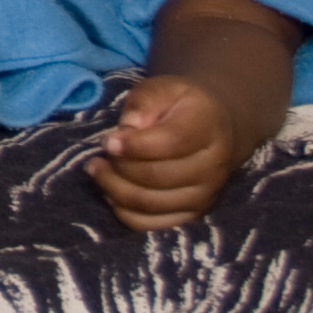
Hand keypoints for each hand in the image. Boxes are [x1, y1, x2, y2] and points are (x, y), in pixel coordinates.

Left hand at [91, 72, 250, 227]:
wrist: (215, 127)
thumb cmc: (179, 104)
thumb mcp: (161, 88)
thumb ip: (143, 104)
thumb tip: (125, 132)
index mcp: (207, 127)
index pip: (171, 142)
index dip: (135, 146)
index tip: (107, 142)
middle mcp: (212, 166)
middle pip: (158, 176)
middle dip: (119, 167)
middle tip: (98, 156)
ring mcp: (204, 195)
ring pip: (152, 203)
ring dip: (115, 189)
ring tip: (97, 170)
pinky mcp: (192, 214)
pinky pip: (153, 224)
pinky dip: (125, 211)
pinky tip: (110, 192)